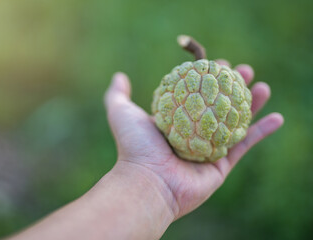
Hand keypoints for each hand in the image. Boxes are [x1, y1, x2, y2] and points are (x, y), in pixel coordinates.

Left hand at [105, 61, 283, 218]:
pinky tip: (277, 117)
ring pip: (235, 122)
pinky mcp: (221, 166)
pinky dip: (262, 131)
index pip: (197, 94)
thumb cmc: (134, 147)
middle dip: (233, 87)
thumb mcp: (121, 113)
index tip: (220, 62)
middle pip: (219, 106)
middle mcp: (193, 134)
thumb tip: (119, 76)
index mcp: (175, 121)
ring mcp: (208, 150)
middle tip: (244, 70)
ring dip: (251, 104)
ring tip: (262, 86)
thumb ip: (117, 94)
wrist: (147, 182)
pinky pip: (245, 145)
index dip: (209, 78)